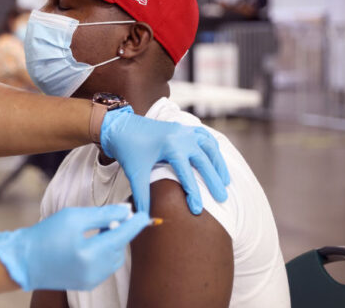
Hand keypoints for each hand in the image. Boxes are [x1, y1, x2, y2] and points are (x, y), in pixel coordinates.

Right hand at [0, 204, 149, 290]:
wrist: (23, 260)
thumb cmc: (45, 235)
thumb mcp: (73, 217)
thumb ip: (103, 214)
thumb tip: (125, 211)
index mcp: (90, 254)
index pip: (122, 236)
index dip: (135, 224)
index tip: (145, 214)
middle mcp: (94, 271)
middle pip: (119, 248)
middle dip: (120, 231)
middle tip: (112, 216)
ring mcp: (91, 280)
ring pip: (114, 259)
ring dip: (112, 243)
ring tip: (100, 229)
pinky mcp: (86, 284)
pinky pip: (105, 267)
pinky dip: (104, 254)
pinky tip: (92, 243)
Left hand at [100, 107, 230, 214]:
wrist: (118, 127)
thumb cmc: (127, 149)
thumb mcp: (135, 173)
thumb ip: (142, 196)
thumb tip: (145, 218)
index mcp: (171, 146)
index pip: (187, 175)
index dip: (194, 194)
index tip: (198, 211)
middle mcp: (181, 136)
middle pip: (204, 161)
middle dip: (214, 181)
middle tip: (222, 198)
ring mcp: (183, 130)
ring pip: (209, 147)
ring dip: (218, 163)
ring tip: (225, 181)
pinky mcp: (181, 128)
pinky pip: (203, 136)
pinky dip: (212, 147)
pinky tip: (215, 159)